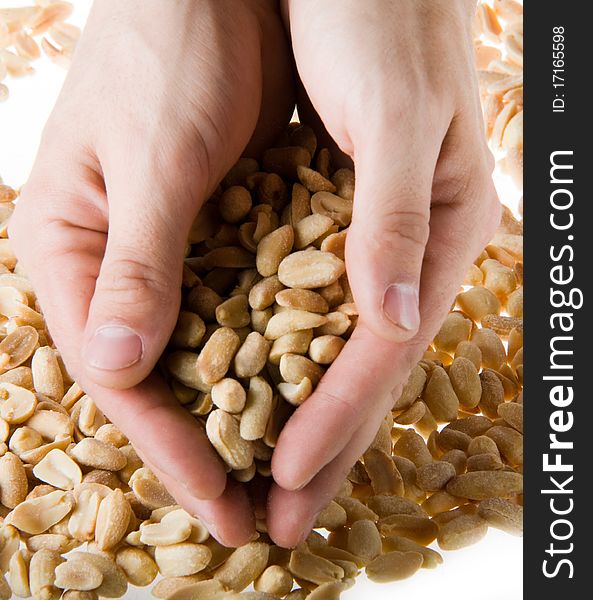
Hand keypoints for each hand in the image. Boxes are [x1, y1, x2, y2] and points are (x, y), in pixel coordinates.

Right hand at [9, 0, 293, 546]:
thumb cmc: (168, 52)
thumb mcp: (156, 159)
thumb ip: (137, 262)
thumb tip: (117, 367)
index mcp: (69, 251)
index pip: (118, 374)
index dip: (170, 442)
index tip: (223, 498)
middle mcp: (111, 267)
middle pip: (157, 379)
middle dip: (206, 445)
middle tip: (254, 513)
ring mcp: (163, 257)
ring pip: (200, 354)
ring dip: (239, 412)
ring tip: (279, 475)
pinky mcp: (209, 241)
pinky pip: (237, 313)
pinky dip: (266, 358)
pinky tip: (297, 397)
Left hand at [268, 0, 500, 545]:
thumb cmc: (380, 22)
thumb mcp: (390, 116)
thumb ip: (392, 219)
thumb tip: (393, 320)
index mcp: (438, 232)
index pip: (379, 354)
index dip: (334, 422)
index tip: (287, 484)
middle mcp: (413, 253)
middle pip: (364, 372)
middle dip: (325, 449)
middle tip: (285, 522)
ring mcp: (381, 248)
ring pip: (341, 355)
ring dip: (307, 419)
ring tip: (274, 479)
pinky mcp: (344, 231)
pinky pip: (319, 316)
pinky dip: (293, 364)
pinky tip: (269, 395)